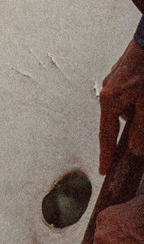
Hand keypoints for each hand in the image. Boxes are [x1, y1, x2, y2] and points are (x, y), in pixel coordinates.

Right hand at [98, 39, 143, 172]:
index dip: (106, 155)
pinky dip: (138, 99)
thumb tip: (134, 148)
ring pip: (126, 106)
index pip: (107, 135)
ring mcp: (114, 81)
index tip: (104, 170)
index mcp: (110, 101)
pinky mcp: (122, 74)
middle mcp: (107, 92)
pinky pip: (128, 94)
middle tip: (142, 128)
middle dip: (133, 125)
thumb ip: (140, 128)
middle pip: (118, 120)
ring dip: (138, 109)